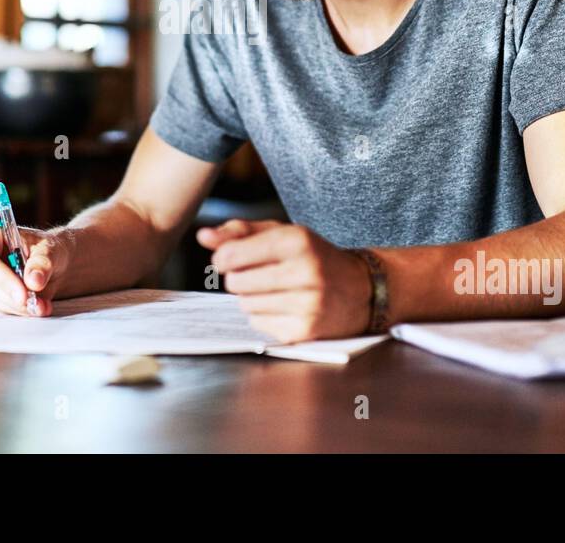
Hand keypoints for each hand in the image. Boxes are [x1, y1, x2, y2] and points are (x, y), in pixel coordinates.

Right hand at [0, 217, 67, 316]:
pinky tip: (27, 305)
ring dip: (14, 306)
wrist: (45, 264)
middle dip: (10, 296)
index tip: (23, 294)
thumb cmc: (43, 249)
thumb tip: (34, 280)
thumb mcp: (50, 250)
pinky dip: (11, 310)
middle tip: (37, 304)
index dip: (0, 277)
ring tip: (41, 304)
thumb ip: (42, 263)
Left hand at [197, 219, 372, 342]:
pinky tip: (284, 306)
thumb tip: (203, 236)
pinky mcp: (304, 331)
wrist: (362, 289)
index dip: (222, 258)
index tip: (229, 258)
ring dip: (251, 297)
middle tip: (258, 274)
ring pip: (245, 304)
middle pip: (236, 282)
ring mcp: (306, 305)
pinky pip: (258, 324)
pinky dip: (263, 315)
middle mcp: (304, 272)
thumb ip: (240, 232)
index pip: (232, 255)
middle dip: (239, 278)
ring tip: (275, 290)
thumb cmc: (313, 256)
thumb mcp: (282, 233)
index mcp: (297, 241)